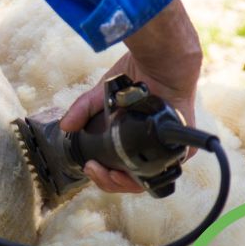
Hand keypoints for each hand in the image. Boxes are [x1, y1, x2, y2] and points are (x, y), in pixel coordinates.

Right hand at [60, 0, 201, 193]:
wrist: (160, 61)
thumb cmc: (136, 74)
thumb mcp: (102, 96)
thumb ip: (83, 110)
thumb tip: (65, 126)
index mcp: (132, 139)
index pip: (117, 167)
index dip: (102, 174)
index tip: (89, 166)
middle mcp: (147, 147)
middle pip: (128, 179)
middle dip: (108, 181)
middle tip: (94, 170)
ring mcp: (163, 149)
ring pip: (144, 180)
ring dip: (123, 183)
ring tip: (108, 175)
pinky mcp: (179, 148)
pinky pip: (163, 173)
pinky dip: (144, 178)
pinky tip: (127, 174)